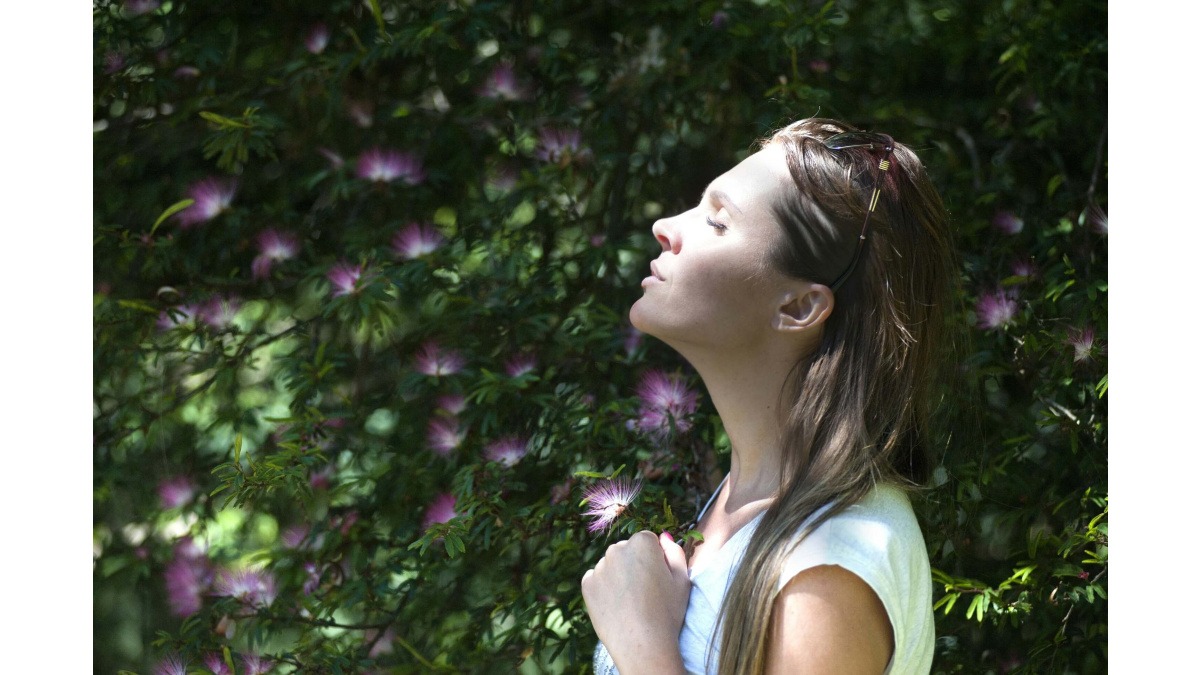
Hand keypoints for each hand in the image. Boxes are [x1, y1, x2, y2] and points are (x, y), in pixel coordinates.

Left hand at [581, 531, 689, 673]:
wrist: (642, 645)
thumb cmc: (667, 613)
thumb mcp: (682, 580)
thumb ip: (675, 553)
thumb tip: (664, 537)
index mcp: (642, 543)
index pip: (647, 541)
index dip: (655, 559)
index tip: (658, 578)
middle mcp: (617, 549)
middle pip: (627, 551)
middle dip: (634, 564)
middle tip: (644, 592)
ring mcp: (600, 566)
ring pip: (611, 565)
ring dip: (618, 576)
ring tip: (631, 602)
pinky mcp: (587, 584)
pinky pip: (597, 579)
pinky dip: (604, 588)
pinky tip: (617, 605)